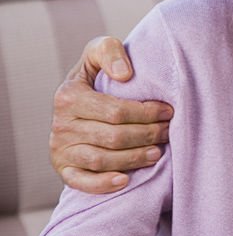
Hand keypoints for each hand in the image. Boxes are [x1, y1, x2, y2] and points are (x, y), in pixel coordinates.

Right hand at [50, 36, 173, 193]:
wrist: (75, 105)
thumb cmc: (94, 79)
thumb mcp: (96, 55)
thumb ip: (108, 51)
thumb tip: (124, 74)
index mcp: (68, 95)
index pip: (116, 110)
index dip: (146, 113)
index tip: (168, 111)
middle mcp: (61, 124)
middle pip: (113, 137)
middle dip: (146, 135)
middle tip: (167, 132)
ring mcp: (61, 149)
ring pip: (102, 160)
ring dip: (134, 158)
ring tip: (157, 152)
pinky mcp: (64, 169)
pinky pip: (82, 182)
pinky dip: (104, 184)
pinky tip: (126, 180)